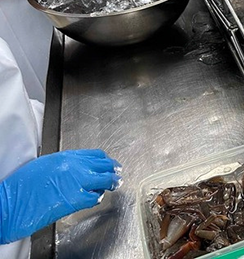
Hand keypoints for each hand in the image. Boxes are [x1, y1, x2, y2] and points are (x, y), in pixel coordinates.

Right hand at [0, 149, 120, 244]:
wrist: (11, 203)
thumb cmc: (23, 186)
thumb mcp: (46, 165)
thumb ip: (65, 164)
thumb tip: (78, 168)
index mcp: (66, 156)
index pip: (95, 154)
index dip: (105, 159)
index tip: (110, 162)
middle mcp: (74, 167)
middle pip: (104, 165)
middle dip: (112, 169)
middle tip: (117, 173)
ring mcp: (77, 182)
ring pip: (104, 180)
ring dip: (110, 183)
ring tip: (114, 184)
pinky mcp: (75, 199)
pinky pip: (94, 197)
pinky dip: (96, 197)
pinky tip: (94, 197)